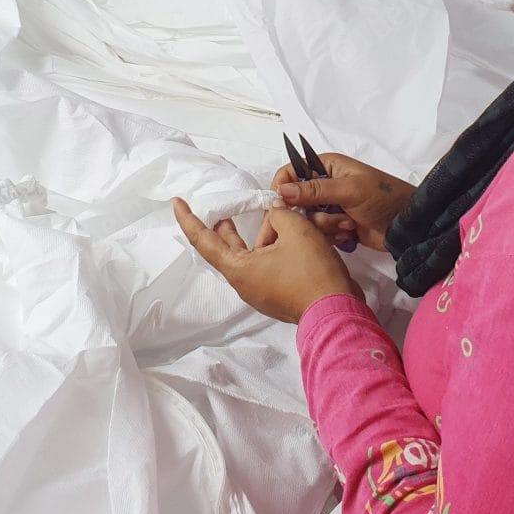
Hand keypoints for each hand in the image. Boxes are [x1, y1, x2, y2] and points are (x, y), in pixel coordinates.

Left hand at [171, 197, 364, 323]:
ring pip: (256, 253)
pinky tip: (293, 230)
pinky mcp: (280, 293)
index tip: (177, 203)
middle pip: (230, 247)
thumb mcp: (295, 231)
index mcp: (239, 269)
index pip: (204, 240)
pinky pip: (271, 264)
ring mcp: (263, 290)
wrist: (337, 311)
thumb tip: (275, 212)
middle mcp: (245, 282)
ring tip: (278, 211)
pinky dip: (277, 245)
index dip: (189, 219)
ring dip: (266, 232)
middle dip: (231, 223)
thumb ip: (279, 214)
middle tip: (226, 204)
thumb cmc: (311, 272)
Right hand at [256, 154, 414, 252]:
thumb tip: (282, 191)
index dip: (283, 186)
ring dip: (327, 225)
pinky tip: (350, 233)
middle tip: (331, 215)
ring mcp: (331, 206)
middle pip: (297, 199)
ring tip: (348, 224)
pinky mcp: (337, 225)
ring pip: (308, 219)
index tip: (280, 203)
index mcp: (327, 166)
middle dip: (311, 212)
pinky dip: (333, 235)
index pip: (293, 170)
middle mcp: (326, 184)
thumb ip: (315, 191)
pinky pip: (320, 232)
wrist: (408, 226)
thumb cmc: (383, 198)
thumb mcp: (349, 190)